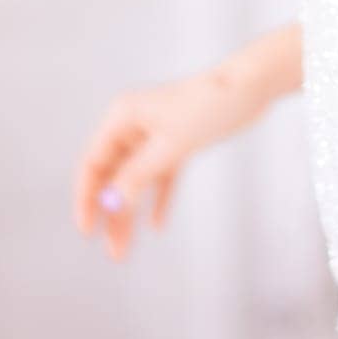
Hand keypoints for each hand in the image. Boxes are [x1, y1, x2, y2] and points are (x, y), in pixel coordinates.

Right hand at [75, 64, 269, 260]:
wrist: (251, 87)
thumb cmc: (208, 104)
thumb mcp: (170, 145)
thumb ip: (138, 176)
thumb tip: (111, 205)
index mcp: (123, 116)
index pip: (92, 162)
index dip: (86, 197)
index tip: (86, 230)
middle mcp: (135, 125)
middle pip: (112, 175)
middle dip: (110, 213)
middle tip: (112, 251)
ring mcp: (157, 134)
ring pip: (135, 180)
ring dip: (130, 212)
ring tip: (125, 249)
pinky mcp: (178, 142)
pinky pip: (161, 177)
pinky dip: (158, 199)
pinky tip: (156, 224)